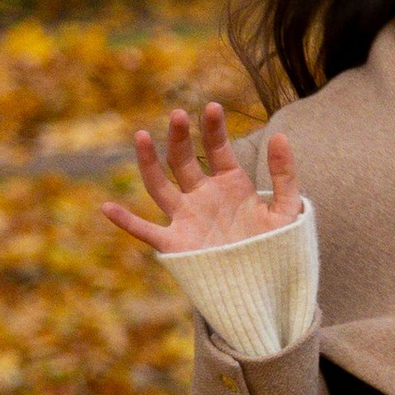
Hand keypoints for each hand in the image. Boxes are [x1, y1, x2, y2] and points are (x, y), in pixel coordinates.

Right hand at [100, 99, 300, 257]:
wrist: (268, 287)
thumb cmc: (278, 248)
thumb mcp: (287, 209)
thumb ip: (285, 174)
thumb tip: (279, 135)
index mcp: (230, 184)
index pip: (217, 148)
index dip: (213, 128)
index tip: (212, 107)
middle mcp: (203, 196)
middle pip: (184, 160)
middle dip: (179, 137)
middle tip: (178, 114)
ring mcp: (187, 218)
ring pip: (160, 186)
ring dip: (148, 162)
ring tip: (140, 135)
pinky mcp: (177, 244)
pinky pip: (146, 231)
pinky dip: (125, 222)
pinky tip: (107, 208)